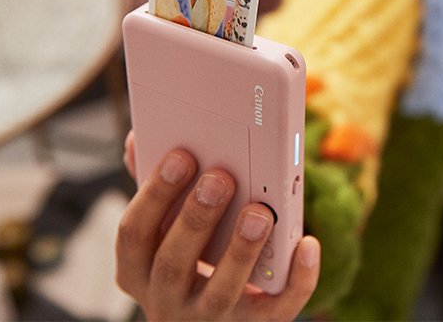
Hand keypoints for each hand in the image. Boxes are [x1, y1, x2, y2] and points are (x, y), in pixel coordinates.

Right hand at [115, 148, 319, 319]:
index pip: (133, 234)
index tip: (182, 155)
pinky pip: (276, 310)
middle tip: (221, 178)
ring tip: (260, 211)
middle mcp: (166, 300)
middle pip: (174, 263)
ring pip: (222, 291)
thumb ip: (154, 188)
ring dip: (241, 249)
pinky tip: (308, 245)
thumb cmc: (187, 257)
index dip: (154, 194)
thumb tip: (135, 139)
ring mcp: (209, 319)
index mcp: (139, 269)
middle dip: (197, 218)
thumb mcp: (163, 230)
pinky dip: (297, 279)